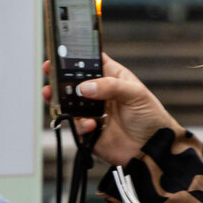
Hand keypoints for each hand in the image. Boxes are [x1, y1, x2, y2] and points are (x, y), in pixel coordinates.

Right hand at [42, 54, 179, 166]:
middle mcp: (100, 94)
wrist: (153, 149)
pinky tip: (92, 125)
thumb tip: (85, 87)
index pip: (91, 62)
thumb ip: (110, 86)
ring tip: (53, 95)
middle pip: (74, 82)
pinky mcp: (89, 131)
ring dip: (60, 99)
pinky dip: (80, 124)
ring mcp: (93, 112)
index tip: (61, 53)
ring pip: (69, 103)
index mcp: (112, 78)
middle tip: (49, 72)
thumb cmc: (151, 117)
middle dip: (60, 77)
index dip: (76, 57)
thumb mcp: (136, 94)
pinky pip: (76, 125)